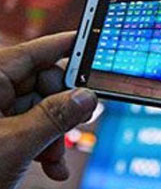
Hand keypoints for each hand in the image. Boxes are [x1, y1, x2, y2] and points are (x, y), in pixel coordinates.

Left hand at [0, 32, 97, 188]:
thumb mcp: (16, 143)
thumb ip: (55, 116)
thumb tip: (87, 97)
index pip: (35, 52)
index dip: (68, 48)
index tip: (96, 43)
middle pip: (42, 84)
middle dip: (61, 110)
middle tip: (74, 128)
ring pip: (38, 110)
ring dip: (53, 136)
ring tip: (53, 160)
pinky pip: (27, 128)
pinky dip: (41, 146)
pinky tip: (49, 165)